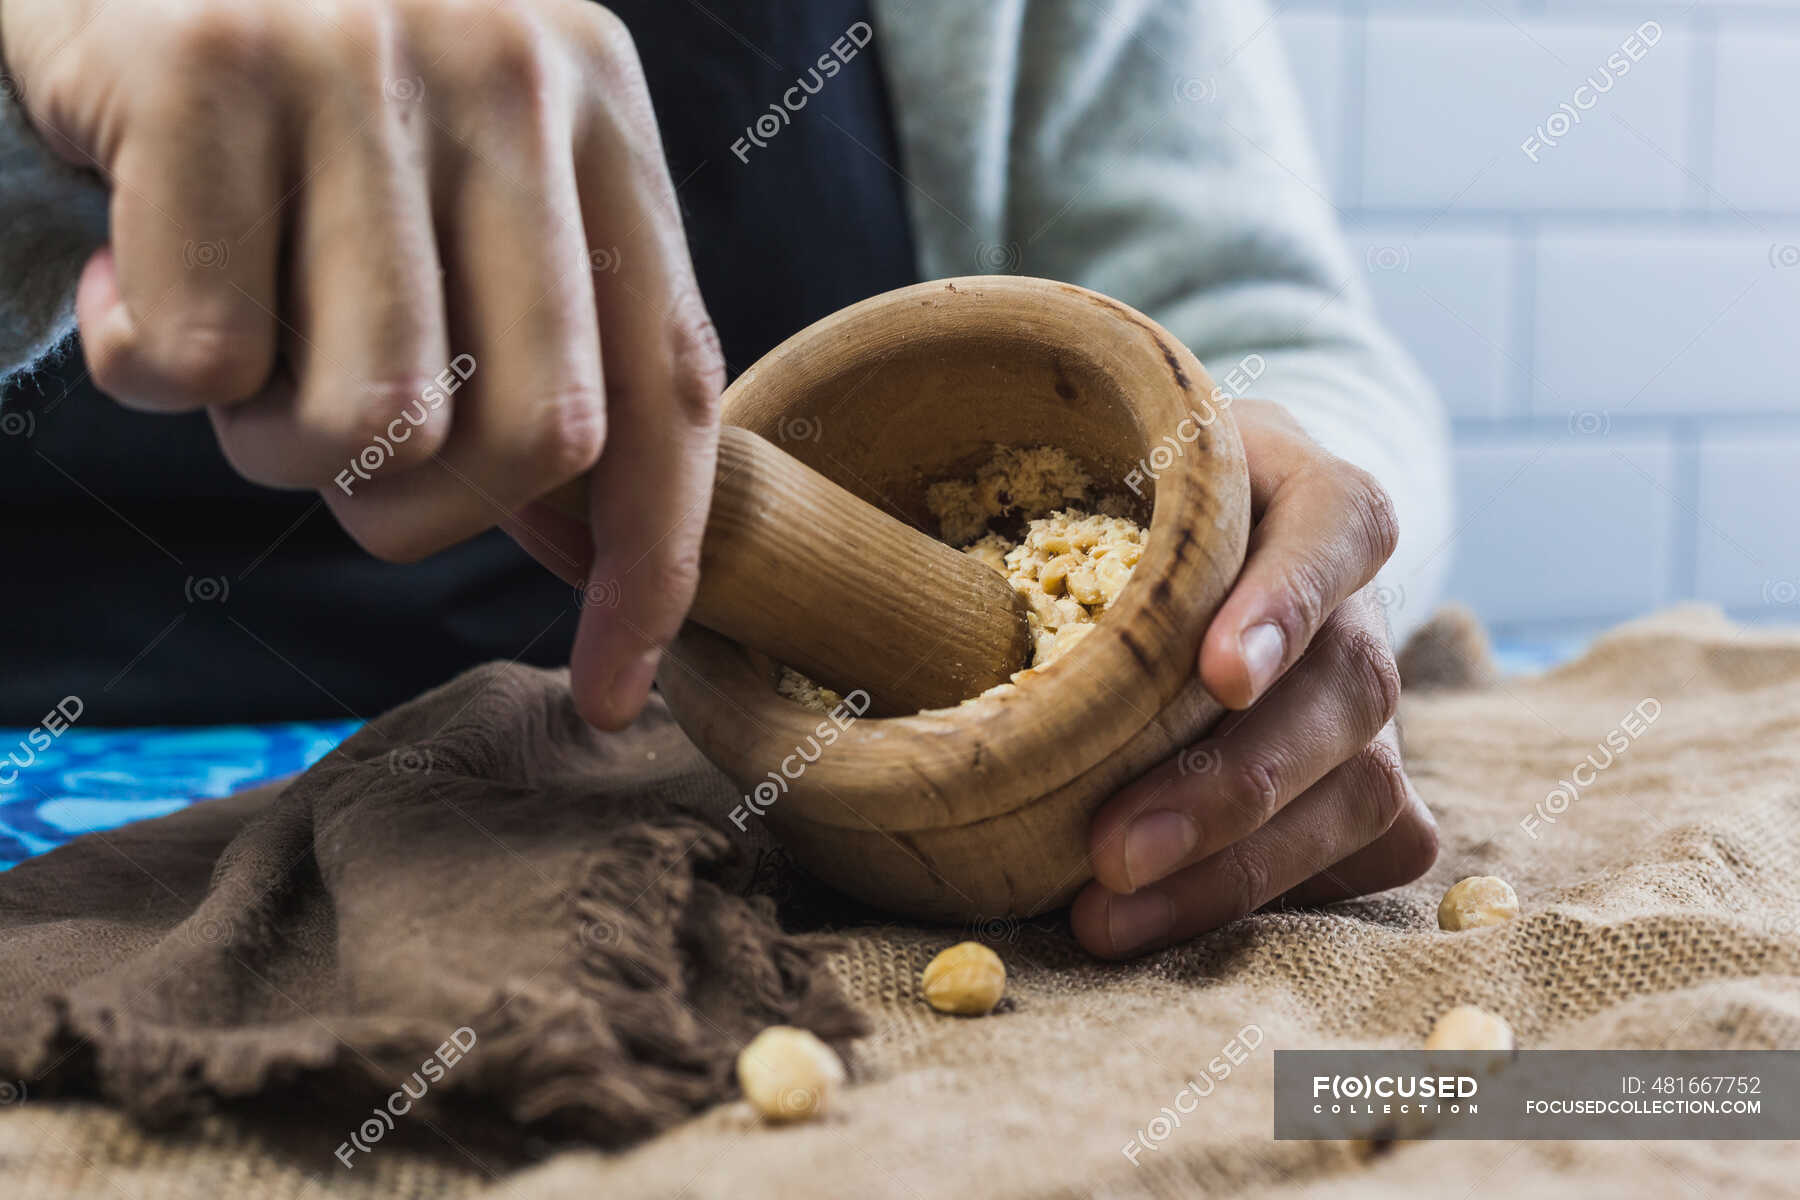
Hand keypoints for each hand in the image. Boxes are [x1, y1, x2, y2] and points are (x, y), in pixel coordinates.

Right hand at [1, 0, 722, 728]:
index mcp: (595, 109)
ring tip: (219, 332)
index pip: (669, 387)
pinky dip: (143, 365)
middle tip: (321, 444)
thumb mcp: (455, 173)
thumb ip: (540, 331)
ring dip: (268, 438)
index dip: (654, 565)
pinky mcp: (206, 65)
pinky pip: (200, 355)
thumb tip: (590, 549)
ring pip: (363, 418)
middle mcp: (508, 74)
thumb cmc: (289, 84)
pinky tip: (121, 272)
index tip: (612, 691)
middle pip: (530, 440)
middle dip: (413, 511)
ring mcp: (363, 59)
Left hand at [1071, 399, 1436, 957]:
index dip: (1289, 602)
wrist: (1206, 553)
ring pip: (1362, 790)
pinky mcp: (1377, 780)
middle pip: (1347, 687)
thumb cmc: (1132, 515)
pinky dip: (1270, 895)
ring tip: (1113, 914)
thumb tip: (940, 592)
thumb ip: (1060, 506)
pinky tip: (1167, 917)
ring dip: (1234, 868)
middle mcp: (1362, 600)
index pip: (1340, 525)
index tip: (1219, 677)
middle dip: (1232, 785)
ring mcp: (1377, 697)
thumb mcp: (1105, 475)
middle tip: (1114, 852)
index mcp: (1309, 494)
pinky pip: (1365, 853)